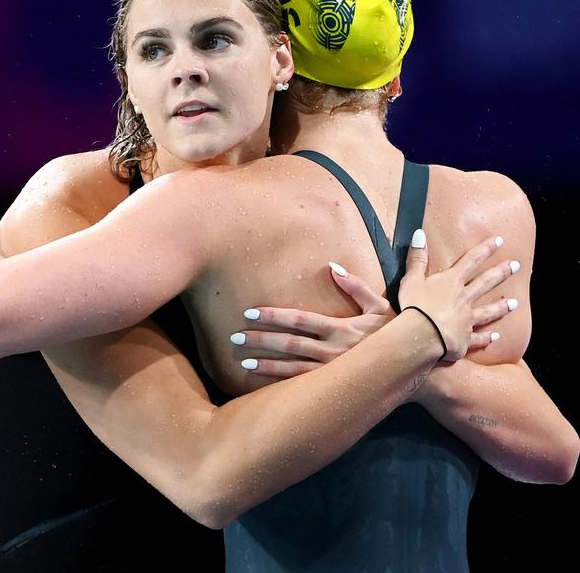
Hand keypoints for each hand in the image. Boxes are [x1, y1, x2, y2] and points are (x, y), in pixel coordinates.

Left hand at [236, 262, 505, 376]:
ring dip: (266, 366)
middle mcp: (334, 351)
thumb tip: (333, 266)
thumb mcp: (382, 305)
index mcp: (341, 328)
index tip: (249, 314)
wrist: (420, 368)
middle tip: (233, 338)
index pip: (298, 320)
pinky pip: (305, 386)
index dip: (272, 316)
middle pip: (288, 344)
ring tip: (242, 363)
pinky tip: (264, 384)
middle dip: (260, 341)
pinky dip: (283, 385)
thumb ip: (356, 286)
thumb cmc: (400, 331)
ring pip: (292, 369)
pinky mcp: (337, 386)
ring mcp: (334, 371)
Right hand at [398, 230, 518, 360]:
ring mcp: (467, 319)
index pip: (471, 261)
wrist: (423, 336)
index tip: (500, 240)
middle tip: (517, 265)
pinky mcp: (465, 339)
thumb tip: (420, 234)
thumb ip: (417, 258)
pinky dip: (487, 338)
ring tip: (515, 303)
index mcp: (451, 282)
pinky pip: (479, 338)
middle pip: (485, 283)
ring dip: (501, 306)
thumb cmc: (415, 306)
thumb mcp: (412, 279)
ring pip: (488, 311)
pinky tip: (496, 336)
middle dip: (501, 273)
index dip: (485, 249)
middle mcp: (463, 299)